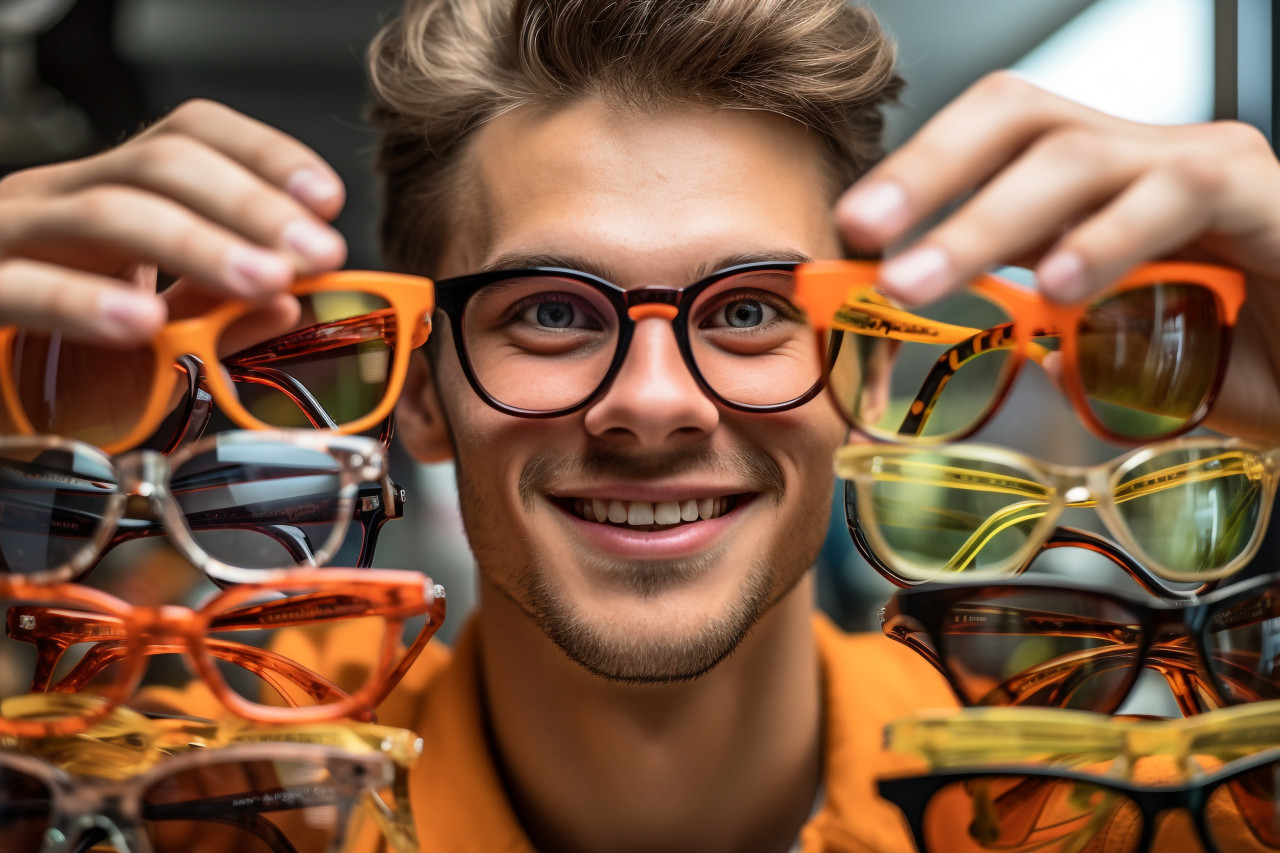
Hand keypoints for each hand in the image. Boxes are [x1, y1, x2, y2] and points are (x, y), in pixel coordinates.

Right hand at [0, 99, 347, 344]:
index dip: (265, 155)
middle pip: (162, 165)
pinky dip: (85, 305)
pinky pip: (24, 288)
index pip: (189, 136)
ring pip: (107, 212)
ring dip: (199, 245)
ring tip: (266, 280)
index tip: (327, 200)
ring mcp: (9, 239)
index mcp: (106, 194)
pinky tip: (143, 323)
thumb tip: (290, 301)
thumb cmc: (49, 355)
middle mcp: (57, 200)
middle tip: (318, 253)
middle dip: (253, 206)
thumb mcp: (148, 330)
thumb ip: (211, 313)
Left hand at [835, 72, 1279, 439]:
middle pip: (1019, 119)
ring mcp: (1205, 164)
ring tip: (919, 280)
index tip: (850, 230)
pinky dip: (1107, 238)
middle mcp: (1144, 157)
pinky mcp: (1261, 192)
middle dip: (928, 173)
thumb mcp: (1139, 356)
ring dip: (986, 221)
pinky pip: (1177, 193)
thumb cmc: (1253, 354)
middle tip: (863, 234)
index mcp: (1097, 187)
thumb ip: (1084, 345)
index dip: (917, 173)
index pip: (993, 140)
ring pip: (1078, 156)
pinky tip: (1059, 287)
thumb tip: (1031, 353)